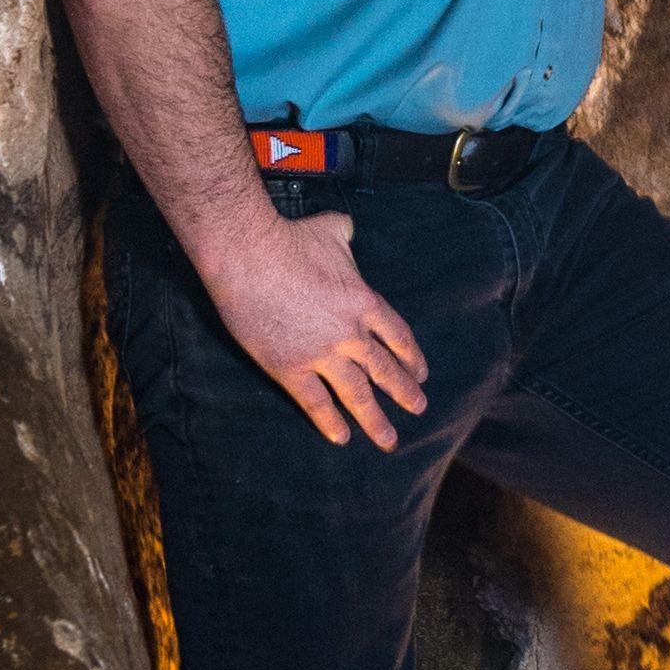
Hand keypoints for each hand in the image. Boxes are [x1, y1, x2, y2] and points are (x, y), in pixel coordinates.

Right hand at [200, 207, 429, 448]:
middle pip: (384, 369)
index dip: (411, 357)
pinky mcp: (291, 368)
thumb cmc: (290, 239)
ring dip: (375, 419)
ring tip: (389, 440)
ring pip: (357, 393)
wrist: (249, 256)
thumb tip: (348, 229)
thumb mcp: (331, 230)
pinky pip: (315, 402)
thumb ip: (345, 235)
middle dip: (404, 392)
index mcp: (365, 302)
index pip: (397, 337)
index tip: (420, 374)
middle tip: (418, 408)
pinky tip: (341, 438)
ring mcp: (322, 354)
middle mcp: (350, 333)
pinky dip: (329, 422)